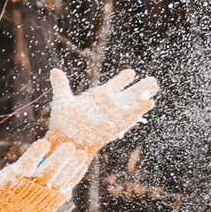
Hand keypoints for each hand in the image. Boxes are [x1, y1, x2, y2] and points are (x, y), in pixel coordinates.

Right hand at [0, 131, 86, 211]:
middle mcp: (30, 190)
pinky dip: (74, 177)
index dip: (35, 154)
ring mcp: (43, 197)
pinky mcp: (51, 203)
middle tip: (70, 146)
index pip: (26, 165)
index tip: (44, 142)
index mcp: (13, 181)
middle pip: (48, 172)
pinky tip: (81, 165)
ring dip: (72, 166)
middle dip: (59, 159)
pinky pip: (65, 188)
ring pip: (60, 180)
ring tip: (81, 154)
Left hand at [45, 67, 159, 151]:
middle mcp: (109, 105)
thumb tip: (54, 70)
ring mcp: (113, 115)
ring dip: (144, 96)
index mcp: (98, 97)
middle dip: (141, 87)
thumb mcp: (63, 100)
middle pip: (129, 93)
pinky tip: (150, 103)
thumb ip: (61, 85)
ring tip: (156, 87)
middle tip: (154, 80)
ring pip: (132, 103)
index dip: (123, 79)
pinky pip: (130, 117)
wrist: (65, 141)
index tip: (131, 72)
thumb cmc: (63, 123)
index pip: (114, 85)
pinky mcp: (115, 125)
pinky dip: (139, 110)